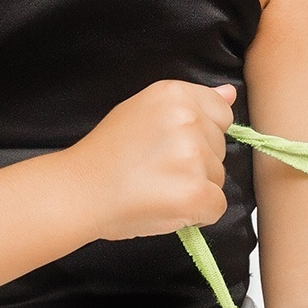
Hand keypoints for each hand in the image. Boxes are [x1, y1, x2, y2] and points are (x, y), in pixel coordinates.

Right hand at [63, 80, 234, 239]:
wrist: (78, 192)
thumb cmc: (104, 155)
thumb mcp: (141, 111)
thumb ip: (187, 103)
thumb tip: (229, 94)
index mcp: (173, 95)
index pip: (220, 112)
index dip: (198, 133)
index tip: (170, 145)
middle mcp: (187, 119)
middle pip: (219, 146)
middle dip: (196, 162)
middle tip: (155, 169)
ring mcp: (193, 156)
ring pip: (217, 177)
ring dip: (194, 187)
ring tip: (155, 187)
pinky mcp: (196, 192)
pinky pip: (216, 205)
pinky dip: (196, 213)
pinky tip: (165, 205)